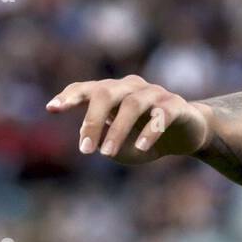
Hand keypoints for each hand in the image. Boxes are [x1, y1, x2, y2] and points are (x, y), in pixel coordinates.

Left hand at [45, 75, 208, 163]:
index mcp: (113, 93)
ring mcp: (154, 94)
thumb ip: (105, 142)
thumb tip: (93, 137)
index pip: (87, 88)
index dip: (69, 96)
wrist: (189, 134)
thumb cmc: (146, 139)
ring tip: (107, 154)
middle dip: (92, 120)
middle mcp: (131, 87)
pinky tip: (141, 148)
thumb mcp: (122, 146)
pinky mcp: (176, 106)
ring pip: (131, 105)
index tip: (52, 108)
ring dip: (117, 130)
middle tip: (85, 150)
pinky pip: (161, 115)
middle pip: (105, 92)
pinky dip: (149, 131)